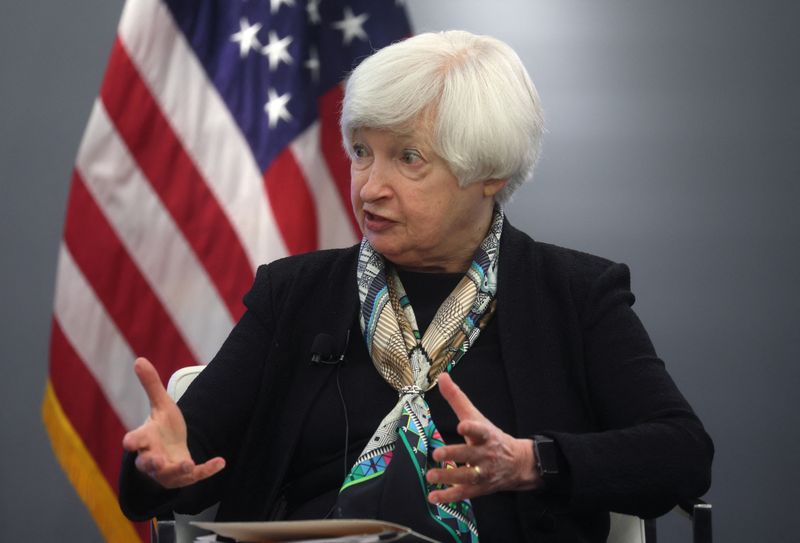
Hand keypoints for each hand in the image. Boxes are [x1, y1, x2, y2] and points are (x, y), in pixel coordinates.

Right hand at [122, 357, 224, 488]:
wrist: (172, 449)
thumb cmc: (162, 427)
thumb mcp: (161, 404)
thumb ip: (151, 385)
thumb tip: (139, 359)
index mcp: (145, 438)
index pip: (134, 441)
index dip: (132, 442)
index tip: (129, 442)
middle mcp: (152, 457)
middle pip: (147, 463)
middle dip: (151, 463)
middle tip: (156, 461)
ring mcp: (167, 471)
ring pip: (169, 475)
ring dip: (177, 470)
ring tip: (187, 465)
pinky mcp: (184, 477)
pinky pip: (195, 476)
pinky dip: (207, 470)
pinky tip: (221, 462)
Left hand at [425, 373, 541, 503]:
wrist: (517, 463)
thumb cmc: (490, 437)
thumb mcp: (476, 416)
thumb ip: (457, 398)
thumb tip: (442, 376)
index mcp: (485, 435)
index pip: (480, 430)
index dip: (472, 428)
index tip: (463, 425)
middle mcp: (485, 454)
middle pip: (471, 455)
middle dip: (455, 455)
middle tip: (437, 454)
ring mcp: (484, 472)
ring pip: (467, 476)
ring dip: (448, 477)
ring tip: (431, 476)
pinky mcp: (480, 488)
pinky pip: (464, 493)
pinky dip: (449, 497)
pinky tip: (434, 497)